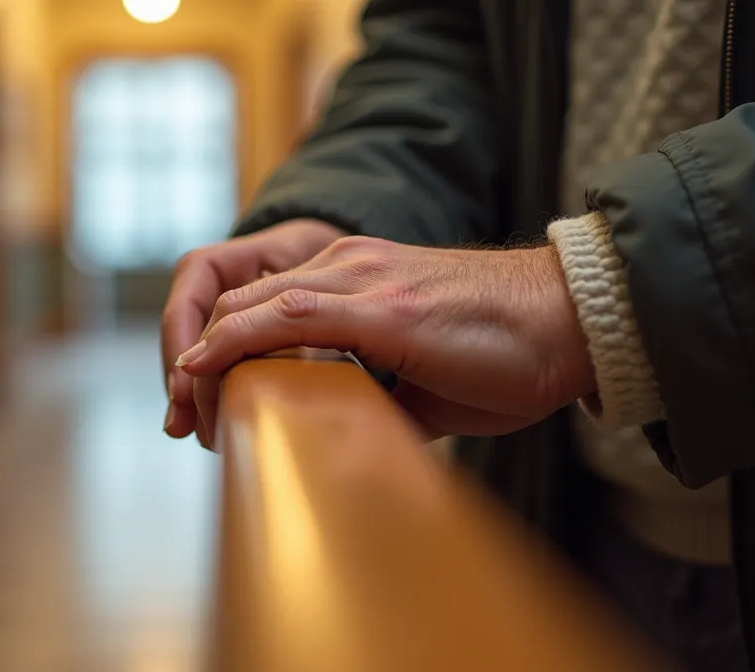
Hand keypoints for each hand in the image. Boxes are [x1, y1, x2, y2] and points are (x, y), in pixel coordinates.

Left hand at [175, 236, 596, 441]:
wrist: (574, 325)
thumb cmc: (509, 355)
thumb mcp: (422, 383)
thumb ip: (372, 397)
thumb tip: (337, 440)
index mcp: (356, 281)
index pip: (261, 307)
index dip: (220, 352)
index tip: (200, 406)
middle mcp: (348, 266)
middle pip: (241, 304)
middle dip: (198, 359)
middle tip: (179, 417)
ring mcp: (362, 278)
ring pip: (251, 306)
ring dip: (205, 359)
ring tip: (181, 408)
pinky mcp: (381, 305)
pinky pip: (285, 316)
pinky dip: (233, 343)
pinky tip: (200, 370)